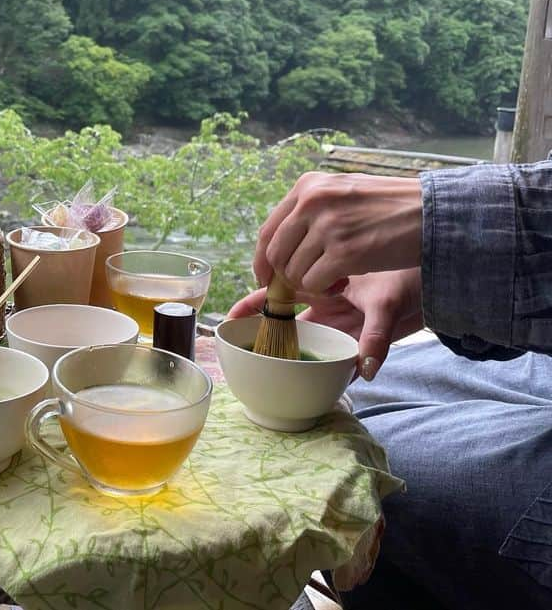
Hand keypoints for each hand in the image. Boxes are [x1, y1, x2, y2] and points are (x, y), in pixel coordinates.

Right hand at [228, 268, 423, 379]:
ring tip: (270, 375)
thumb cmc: (408, 280)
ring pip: (304, 340)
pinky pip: (337, 360)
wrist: (436, 278)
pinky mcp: (358, 339)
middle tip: (242, 353)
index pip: (275, 295)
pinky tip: (319, 388)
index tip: (230, 322)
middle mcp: (324, 307)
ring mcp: (339, 324)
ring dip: (290, 354)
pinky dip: (330, 372)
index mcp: (319, 287)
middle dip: (262, 334)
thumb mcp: (387, 304)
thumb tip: (365, 369)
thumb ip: (375, 335)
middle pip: (283, 321)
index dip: (251, 307)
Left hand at [253, 172, 421, 293]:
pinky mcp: (345, 252)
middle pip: (275, 254)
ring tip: (334, 279)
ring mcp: (327, 226)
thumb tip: (279, 241)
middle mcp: (312, 202)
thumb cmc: (390, 206)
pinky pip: (314, 283)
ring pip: (294, 272)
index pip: (268, 230)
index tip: (267, 277)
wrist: (433, 212)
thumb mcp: (343, 192)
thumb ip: (311, 210)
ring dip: (310, 284)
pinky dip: (325, 290)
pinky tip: (343, 283)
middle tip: (306, 284)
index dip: (263, 260)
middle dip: (285, 277)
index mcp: (307, 187)